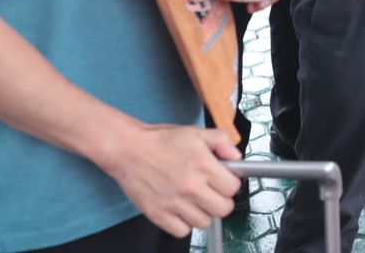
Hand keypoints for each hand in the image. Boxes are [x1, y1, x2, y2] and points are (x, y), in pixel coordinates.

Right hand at [99, 123, 240, 236]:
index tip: (224, 180)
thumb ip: (222, 141)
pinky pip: (182, 231)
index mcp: (202, 164)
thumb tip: (236, 156)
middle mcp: (190, 186)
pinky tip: (181, 209)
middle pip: (223, 209)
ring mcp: (174, 203)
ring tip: (195, 200)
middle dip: (221, 200)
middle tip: (212, 192)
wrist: (128, 149)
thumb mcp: (196, 132)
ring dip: (203, 212)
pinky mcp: (158, 215)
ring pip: (204, 223)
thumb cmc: (159, 140)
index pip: (233, 188)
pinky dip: (184, 223)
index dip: (231, 183)